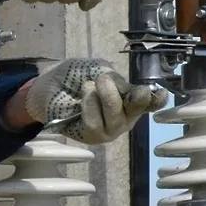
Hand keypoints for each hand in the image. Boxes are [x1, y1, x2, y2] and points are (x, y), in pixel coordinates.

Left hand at [23, 58, 168, 143]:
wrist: (47, 88)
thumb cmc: (74, 77)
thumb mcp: (94, 68)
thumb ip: (112, 75)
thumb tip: (123, 87)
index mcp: (130, 98)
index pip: (152, 102)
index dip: (157, 99)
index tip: (158, 93)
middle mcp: (125, 116)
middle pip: (137, 107)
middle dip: (123, 91)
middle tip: (103, 79)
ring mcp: (110, 129)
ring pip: (115, 116)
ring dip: (102, 96)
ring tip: (88, 86)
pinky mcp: (93, 137)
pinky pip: (95, 123)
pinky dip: (89, 105)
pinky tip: (83, 96)